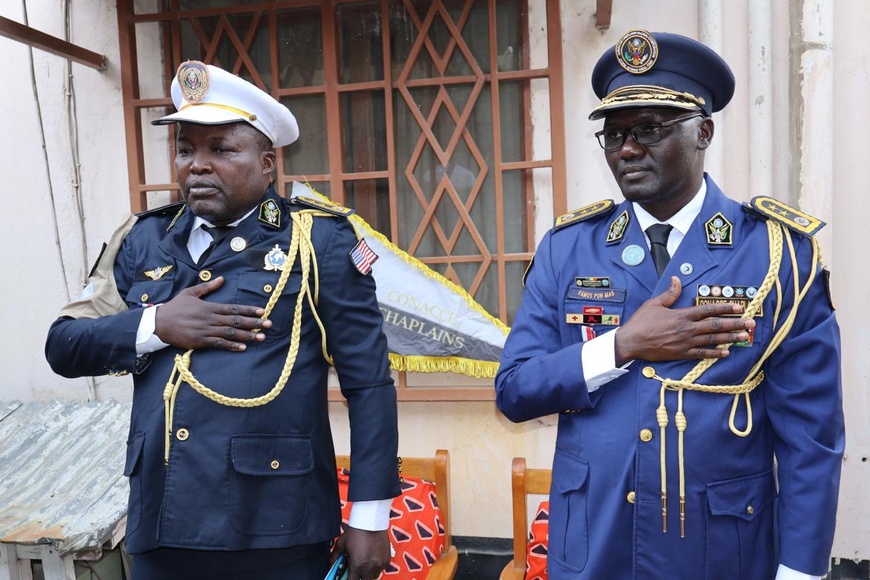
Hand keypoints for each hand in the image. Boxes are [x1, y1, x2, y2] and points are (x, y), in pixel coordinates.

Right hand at [154, 276, 271, 350]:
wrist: (159, 323)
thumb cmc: (175, 307)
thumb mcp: (190, 293)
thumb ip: (208, 287)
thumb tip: (222, 279)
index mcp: (210, 307)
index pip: (233, 308)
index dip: (249, 310)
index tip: (262, 311)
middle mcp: (211, 318)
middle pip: (236, 320)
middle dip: (254, 323)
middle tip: (269, 324)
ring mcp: (206, 331)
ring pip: (231, 333)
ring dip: (247, 335)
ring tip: (261, 337)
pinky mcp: (201, 342)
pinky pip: (219, 344)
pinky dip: (231, 346)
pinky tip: (243, 347)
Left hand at [332, 527, 390, 579]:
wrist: (371, 522)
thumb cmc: (356, 532)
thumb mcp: (341, 544)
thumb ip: (334, 557)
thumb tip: (330, 565)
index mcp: (358, 566)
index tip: (348, 576)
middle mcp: (370, 568)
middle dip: (359, 577)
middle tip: (356, 571)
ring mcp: (380, 564)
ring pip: (373, 576)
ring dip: (368, 573)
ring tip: (364, 564)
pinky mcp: (387, 560)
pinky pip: (381, 569)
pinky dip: (376, 567)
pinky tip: (372, 558)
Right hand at [614, 276, 754, 365]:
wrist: (631, 342)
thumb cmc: (640, 322)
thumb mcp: (653, 304)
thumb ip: (669, 293)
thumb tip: (677, 279)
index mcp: (681, 315)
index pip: (708, 310)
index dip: (725, 308)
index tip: (739, 306)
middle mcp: (687, 329)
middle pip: (715, 325)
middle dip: (735, 324)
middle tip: (750, 323)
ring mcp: (685, 343)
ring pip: (712, 339)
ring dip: (730, 338)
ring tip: (744, 337)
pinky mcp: (681, 354)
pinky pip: (702, 354)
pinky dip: (715, 353)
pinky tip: (726, 352)